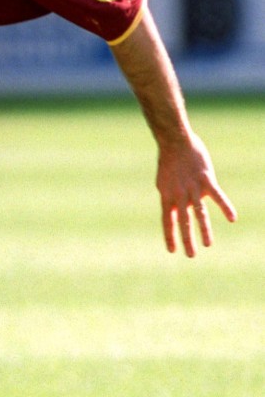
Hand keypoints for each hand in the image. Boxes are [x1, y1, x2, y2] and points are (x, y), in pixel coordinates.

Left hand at [156, 132, 236, 256]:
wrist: (175, 141)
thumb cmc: (170, 161)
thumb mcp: (164, 182)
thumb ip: (171, 197)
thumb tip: (176, 209)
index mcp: (167, 196)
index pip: (167, 221)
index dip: (170, 236)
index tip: (172, 250)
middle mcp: (179, 195)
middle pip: (183, 221)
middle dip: (187, 239)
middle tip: (190, 255)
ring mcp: (193, 188)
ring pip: (199, 213)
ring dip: (204, 229)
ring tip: (208, 245)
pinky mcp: (206, 180)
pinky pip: (217, 196)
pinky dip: (225, 207)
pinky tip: (232, 218)